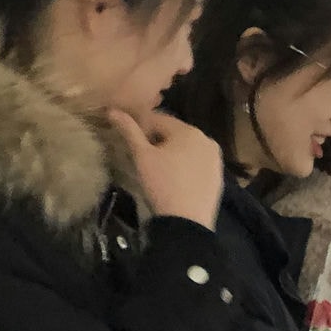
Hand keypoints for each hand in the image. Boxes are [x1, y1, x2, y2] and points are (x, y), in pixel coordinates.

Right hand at [106, 109, 222, 229]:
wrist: (187, 220)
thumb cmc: (162, 183)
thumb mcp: (142, 156)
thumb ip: (129, 131)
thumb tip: (112, 110)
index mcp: (189, 131)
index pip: (159, 119)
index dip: (140, 127)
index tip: (129, 141)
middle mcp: (207, 139)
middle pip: (175, 133)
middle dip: (157, 139)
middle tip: (141, 156)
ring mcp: (215, 158)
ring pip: (187, 148)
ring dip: (171, 152)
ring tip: (156, 168)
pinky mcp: (218, 175)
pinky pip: (197, 162)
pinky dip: (184, 164)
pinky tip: (174, 178)